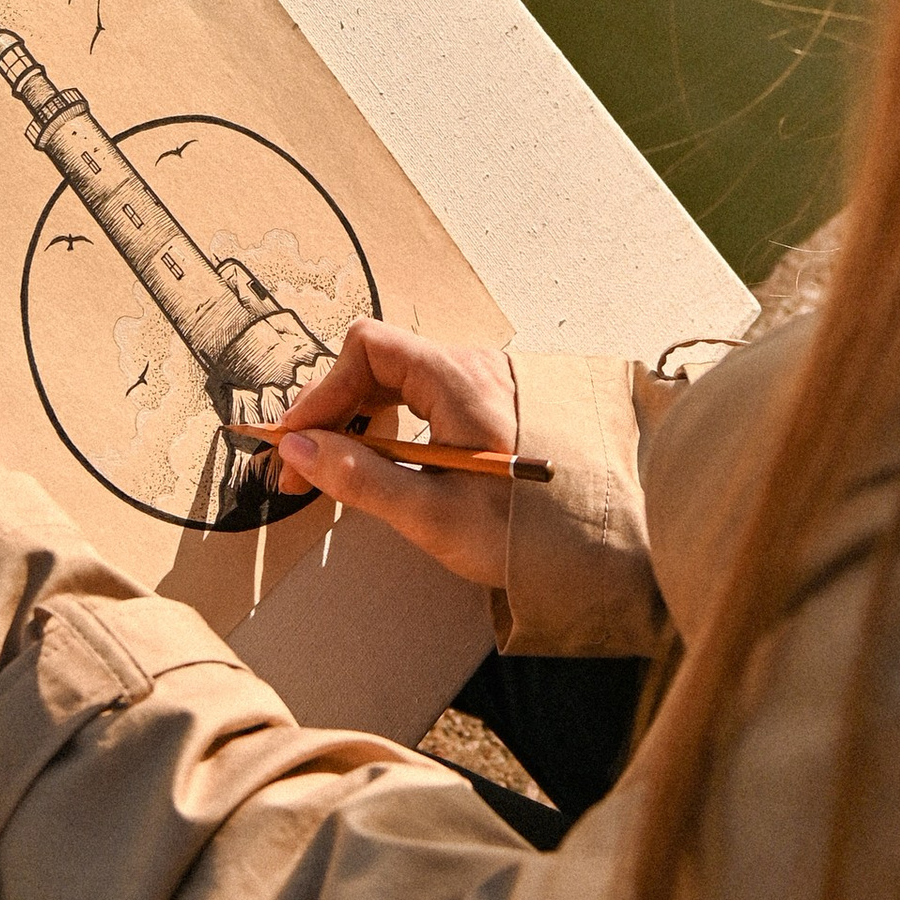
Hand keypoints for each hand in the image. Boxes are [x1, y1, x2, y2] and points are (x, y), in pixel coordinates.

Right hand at [271, 322, 517, 590]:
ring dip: (360, 421)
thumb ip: (360, 478)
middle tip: (304, 470)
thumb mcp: (431, 513)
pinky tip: (384, 466)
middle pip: (380, 365)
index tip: (297, 440)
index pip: (368, 350)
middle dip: (334, 412)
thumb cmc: (525, 533)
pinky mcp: (493, 408)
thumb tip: (299, 450)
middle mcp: (473, 369)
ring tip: (338, 472)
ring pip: (400, 383)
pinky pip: (426, 399)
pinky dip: (393, 427)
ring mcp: (486, 385)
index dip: (323, 391)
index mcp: (459, 380)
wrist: (602, 549)